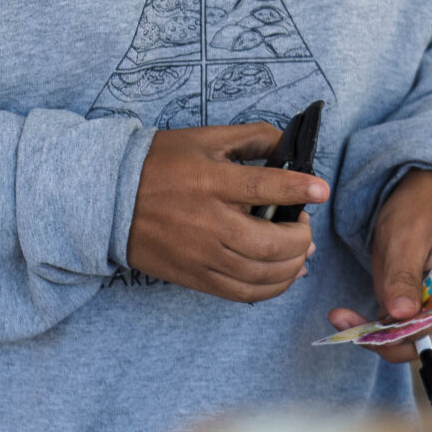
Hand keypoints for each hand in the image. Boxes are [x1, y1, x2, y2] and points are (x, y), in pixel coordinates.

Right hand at [127, 124, 327, 302]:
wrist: (110, 199)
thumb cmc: (160, 163)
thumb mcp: (205, 137)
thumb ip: (252, 138)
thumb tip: (288, 147)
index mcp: (211, 181)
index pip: (264, 187)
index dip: (298, 188)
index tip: (321, 189)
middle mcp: (208, 221)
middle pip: (270, 242)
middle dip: (300, 237)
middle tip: (304, 226)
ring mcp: (201, 254)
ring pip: (261, 273)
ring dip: (292, 265)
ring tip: (299, 252)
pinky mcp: (195, 277)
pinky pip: (242, 293)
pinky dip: (271, 288)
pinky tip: (284, 276)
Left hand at [327, 169, 431, 363]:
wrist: (427, 183)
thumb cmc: (421, 204)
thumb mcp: (408, 236)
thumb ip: (404, 276)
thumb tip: (402, 315)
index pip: (429, 331)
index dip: (394, 338)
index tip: (358, 332)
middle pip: (418, 339)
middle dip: (381, 340)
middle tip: (342, 323)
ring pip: (404, 332)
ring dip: (372, 332)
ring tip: (339, 316)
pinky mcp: (416, 294)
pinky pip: (397, 319)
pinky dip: (373, 321)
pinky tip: (348, 314)